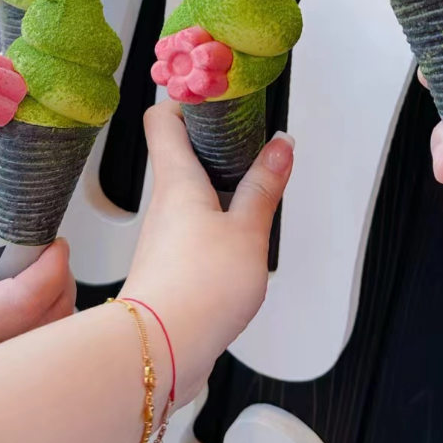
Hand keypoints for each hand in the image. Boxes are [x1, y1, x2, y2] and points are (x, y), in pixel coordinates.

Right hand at [0, 240, 74, 405]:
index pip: (27, 296)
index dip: (50, 263)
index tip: (50, 244)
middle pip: (56, 317)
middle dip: (56, 280)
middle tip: (36, 263)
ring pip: (57, 346)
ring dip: (53, 311)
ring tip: (24, 297)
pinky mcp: (4, 418)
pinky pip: (43, 375)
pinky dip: (45, 344)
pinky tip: (20, 332)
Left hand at [121, 103, 293, 404]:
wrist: (161, 349)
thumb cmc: (197, 288)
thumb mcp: (248, 230)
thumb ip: (265, 186)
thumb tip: (280, 146)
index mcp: (178, 179)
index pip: (164, 118)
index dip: (187, 100)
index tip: (218, 93)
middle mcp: (164, 202)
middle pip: (177, 153)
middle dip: (212, 142)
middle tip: (247, 137)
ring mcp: (164, 235)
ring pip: (187, 193)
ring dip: (218, 185)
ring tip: (254, 187)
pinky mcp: (170, 265)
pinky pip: (192, 228)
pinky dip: (216, 222)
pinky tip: (241, 237)